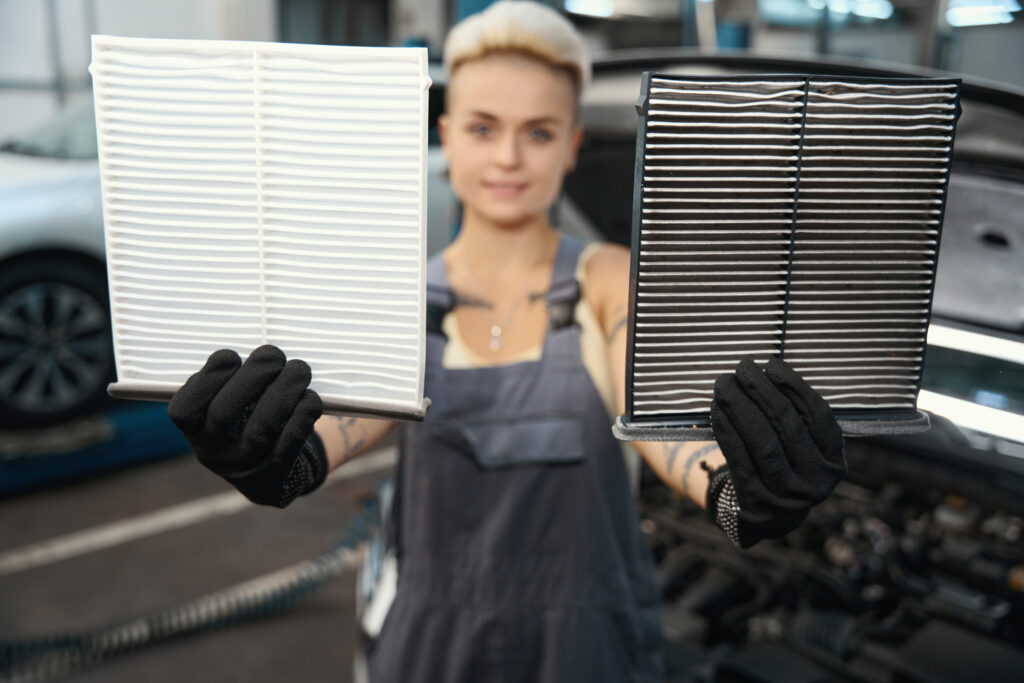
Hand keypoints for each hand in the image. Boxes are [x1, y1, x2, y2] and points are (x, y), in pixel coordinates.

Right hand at [168, 345, 325, 507]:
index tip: (231, 356)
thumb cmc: (245, 417)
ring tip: (299, 369)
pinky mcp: (273, 477)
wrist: (266, 468)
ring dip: (283, 393)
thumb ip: (232, 380)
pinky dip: (302, 416)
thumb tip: (261, 356)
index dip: (207, 379)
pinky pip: (288, 445)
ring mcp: (242, 469)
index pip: (184, 410)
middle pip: (225, 415)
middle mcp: (212, 453)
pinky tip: (309, 397)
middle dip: (252, 378)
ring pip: (261, 431)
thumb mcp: (227, 401)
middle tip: (273, 354)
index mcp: (193, 431)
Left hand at [707, 358, 845, 547]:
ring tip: (724, 384)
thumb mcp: (804, 449)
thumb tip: (766, 371)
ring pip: (762, 441)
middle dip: (761, 391)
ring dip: (739, 406)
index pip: (818, 416)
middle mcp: (816, 482)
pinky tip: (717, 409)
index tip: (771, 363)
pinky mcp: (757, 504)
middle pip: (787, 425)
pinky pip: (739, 459)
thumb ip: (797, 418)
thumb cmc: (786, 466)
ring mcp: (787, 497)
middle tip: (741, 367)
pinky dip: (726, 430)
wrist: (771, 516)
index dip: (794, 386)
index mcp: (834, 463)